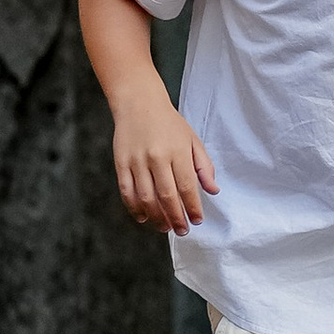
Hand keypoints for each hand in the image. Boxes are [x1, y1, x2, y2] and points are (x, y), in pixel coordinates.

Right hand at [113, 83, 218, 233]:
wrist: (139, 102)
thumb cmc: (169, 123)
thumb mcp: (192, 140)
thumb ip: (204, 166)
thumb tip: (213, 191)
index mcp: (177, 151)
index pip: (187, 187)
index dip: (193, 208)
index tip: (198, 220)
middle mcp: (157, 157)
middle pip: (167, 196)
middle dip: (176, 218)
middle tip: (182, 230)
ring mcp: (137, 161)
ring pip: (146, 198)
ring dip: (157, 217)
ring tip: (165, 227)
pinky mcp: (121, 163)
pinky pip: (127, 191)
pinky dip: (135, 208)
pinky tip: (144, 217)